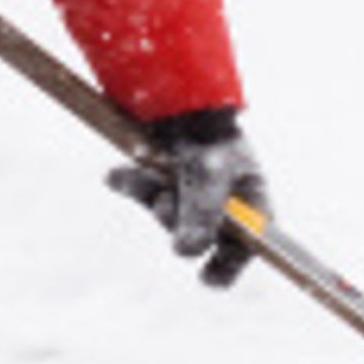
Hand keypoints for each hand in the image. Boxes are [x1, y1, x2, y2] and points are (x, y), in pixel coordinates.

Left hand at [105, 109, 266, 286]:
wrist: (176, 85)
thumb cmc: (206, 132)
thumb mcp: (208, 173)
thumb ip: (201, 213)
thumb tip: (184, 253)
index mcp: (250, 200)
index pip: (245, 248)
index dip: (228, 266)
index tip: (207, 278)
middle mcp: (221, 198)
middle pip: (196, 234)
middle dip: (175, 218)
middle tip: (167, 197)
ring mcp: (189, 187)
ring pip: (164, 212)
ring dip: (151, 196)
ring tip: (147, 173)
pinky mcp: (160, 174)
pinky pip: (141, 190)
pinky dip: (128, 182)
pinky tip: (113, 174)